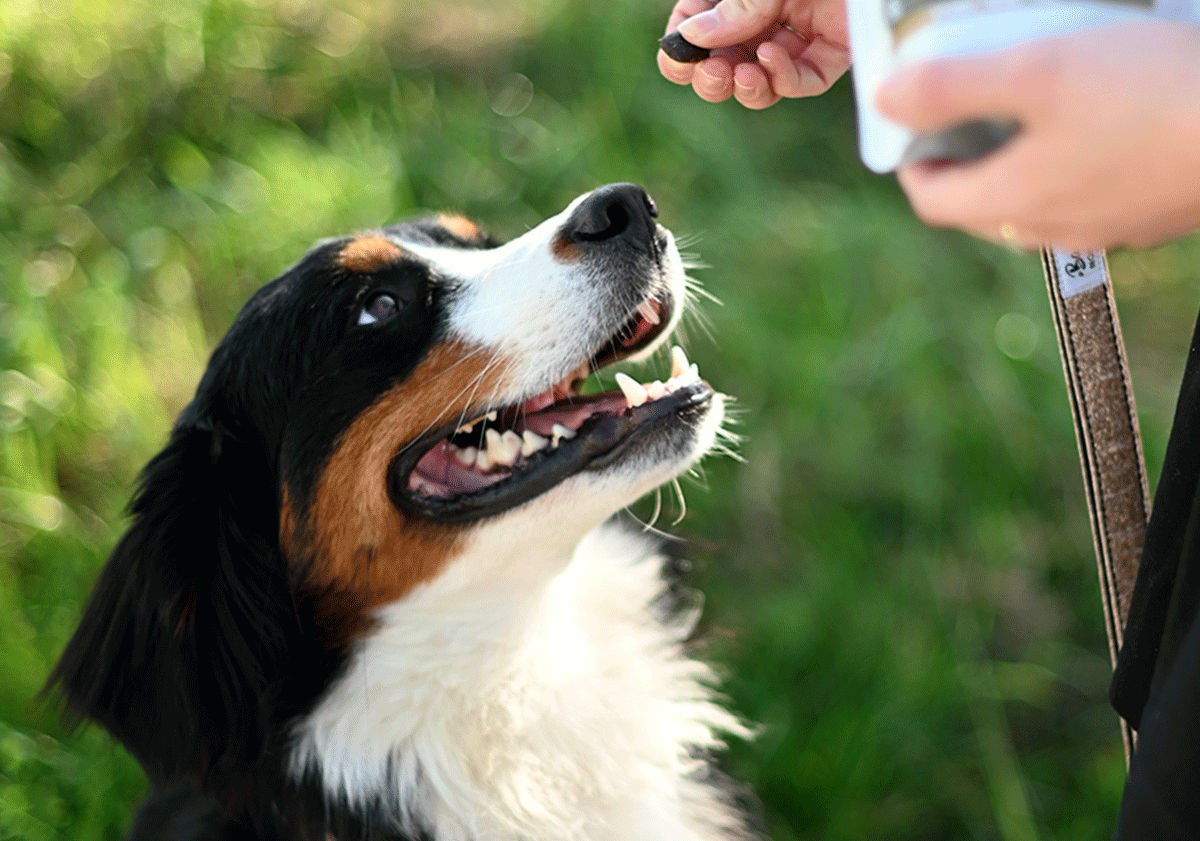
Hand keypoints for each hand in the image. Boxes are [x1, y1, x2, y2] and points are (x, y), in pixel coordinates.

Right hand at [657, 0, 849, 108]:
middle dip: (712, 76)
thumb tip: (693, 37)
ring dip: (746, 86)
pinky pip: (804, 79)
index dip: (683, 46)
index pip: (699, 25)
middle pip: (728, 62)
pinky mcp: (837, 49)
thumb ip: (738, 4)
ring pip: (763, 80)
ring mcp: (802, 32)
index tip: (679, 57)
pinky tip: (774, 58)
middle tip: (712, 74)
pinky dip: (784, 77)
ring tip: (742, 75)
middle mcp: (768, 11)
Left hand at [877, 21, 1199, 249]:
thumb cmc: (1151, 96)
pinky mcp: (1148, 217)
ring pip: (1035, 207)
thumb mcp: (1034, 70)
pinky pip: (1088, 200)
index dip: (914, 162)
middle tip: (967, 116)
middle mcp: (1053, 230)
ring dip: (1018, 167)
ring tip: (1031, 113)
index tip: (915, 128)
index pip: (933, 201)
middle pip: (981, 208)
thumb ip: (952, 86)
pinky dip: (1071, 170)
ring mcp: (1104, 229)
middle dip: (963, 165)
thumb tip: (887, 99)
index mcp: (1012, 203)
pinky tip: (1098, 127)